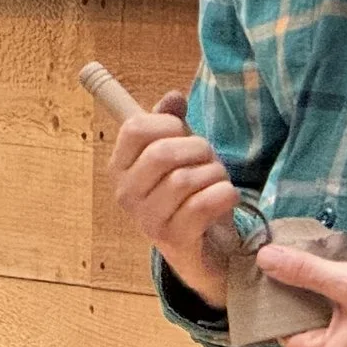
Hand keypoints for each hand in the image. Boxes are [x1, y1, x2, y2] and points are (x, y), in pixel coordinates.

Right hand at [108, 90, 237, 309]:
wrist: (205, 250)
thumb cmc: (188, 195)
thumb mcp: (178, 154)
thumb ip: (171, 123)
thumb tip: (173, 97)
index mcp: (120, 168)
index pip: (134, 129)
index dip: (167, 123)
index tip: (183, 132)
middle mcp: (126, 195)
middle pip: (162, 153)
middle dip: (198, 149)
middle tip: (209, 159)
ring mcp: (148, 220)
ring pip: (185, 179)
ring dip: (214, 174)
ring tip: (218, 181)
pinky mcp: (174, 240)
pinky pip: (203, 205)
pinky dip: (224, 195)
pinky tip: (226, 197)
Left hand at [256, 251, 346, 346]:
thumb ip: (304, 272)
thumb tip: (263, 259)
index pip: (283, 329)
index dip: (282, 297)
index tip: (286, 269)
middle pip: (305, 334)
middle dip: (306, 303)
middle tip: (313, 268)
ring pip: (328, 338)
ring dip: (329, 311)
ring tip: (339, 279)